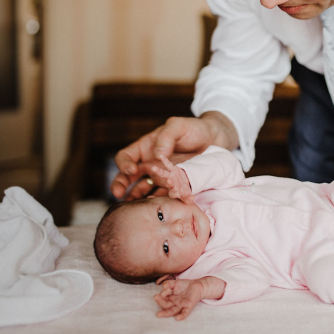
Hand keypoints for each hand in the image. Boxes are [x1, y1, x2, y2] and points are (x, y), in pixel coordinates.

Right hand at [111, 113, 238, 199]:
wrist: (215, 141)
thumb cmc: (194, 129)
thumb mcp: (178, 126)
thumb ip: (166, 136)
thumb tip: (157, 154)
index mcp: (146, 147)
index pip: (126, 156)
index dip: (124, 164)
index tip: (131, 171)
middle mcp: (149, 163)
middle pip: (128, 177)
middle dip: (121, 185)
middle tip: (118, 194)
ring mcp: (160, 176)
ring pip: (142, 189)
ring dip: (136, 198)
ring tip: (133, 206)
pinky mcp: (173, 185)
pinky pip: (162, 195)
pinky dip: (158, 202)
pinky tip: (157, 207)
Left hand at [150, 154, 193, 202]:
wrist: (183, 185)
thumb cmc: (184, 192)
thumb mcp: (187, 195)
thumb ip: (189, 198)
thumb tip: (192, 199)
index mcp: (175, 192)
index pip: (174, 194)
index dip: (175, 194)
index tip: (177, 194)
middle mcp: (171, 184)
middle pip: (169, 184)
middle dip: (169, 183)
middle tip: (169, 181)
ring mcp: (171, 176)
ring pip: (164, 174)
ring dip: (159, 172)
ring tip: (153, 168)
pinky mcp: (172, 170)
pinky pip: (168, 165)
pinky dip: (165, 160)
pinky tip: (161, 156)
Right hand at [153, 277, 225, 320]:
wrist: (197, 285)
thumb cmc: (185, 286)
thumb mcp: (174, 283)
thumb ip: (168, 283)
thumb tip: (163, 286)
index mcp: (170, 299)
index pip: (163, 299)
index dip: (161, 295)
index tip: (165, 288)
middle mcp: (174, 304)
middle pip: (166, 306)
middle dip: (160, 302)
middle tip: (156, 296)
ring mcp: (181, 306)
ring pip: (173, 311)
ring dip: (166, 313)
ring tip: (159, 314)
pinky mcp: (189, 306)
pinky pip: (185, 312)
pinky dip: (182, 315)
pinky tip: (178, 318)